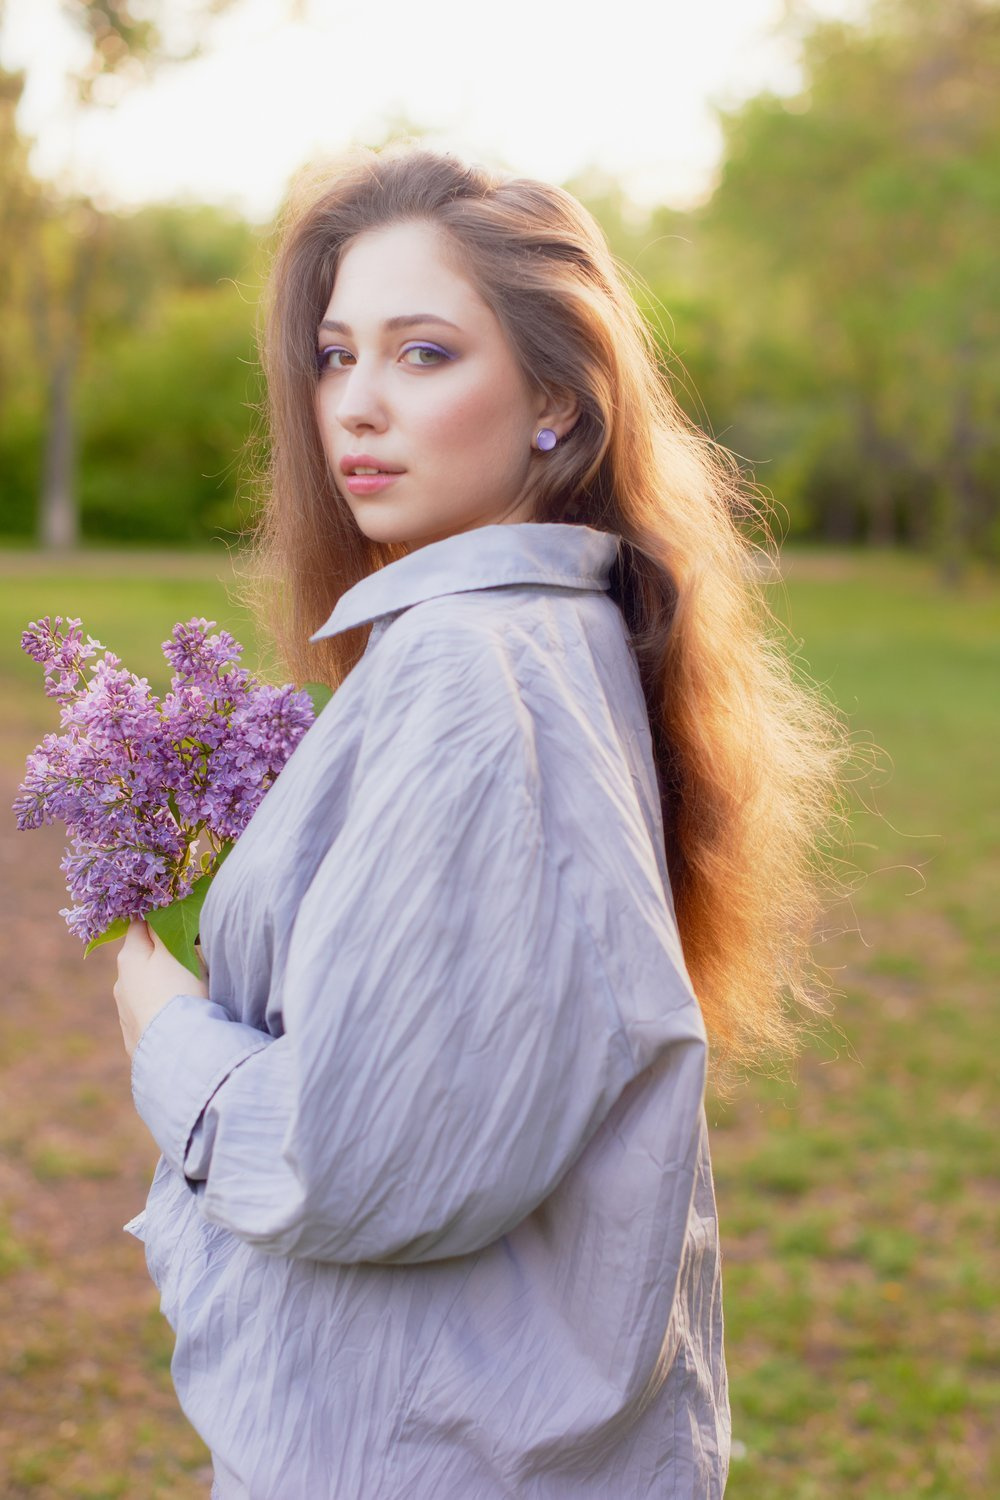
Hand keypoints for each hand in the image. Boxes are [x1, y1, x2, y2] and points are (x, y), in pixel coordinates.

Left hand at [114, 920, 208, 1060]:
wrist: (176, 1051)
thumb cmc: (179, 993)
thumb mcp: (175, 951)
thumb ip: (164, 929)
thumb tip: (155, 909)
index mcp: (129, 958)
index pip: (138, 925)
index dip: (157, 918)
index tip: (177, 917)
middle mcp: (120, 984)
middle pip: (142, 958)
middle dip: (162, 954)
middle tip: (190, 955)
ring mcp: (125, 1013)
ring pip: (145, 988)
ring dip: (161, 984)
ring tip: (187, 991)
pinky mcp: (135, 1039)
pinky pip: (149, 1014)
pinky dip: (161, 1009)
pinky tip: (178, 1016)